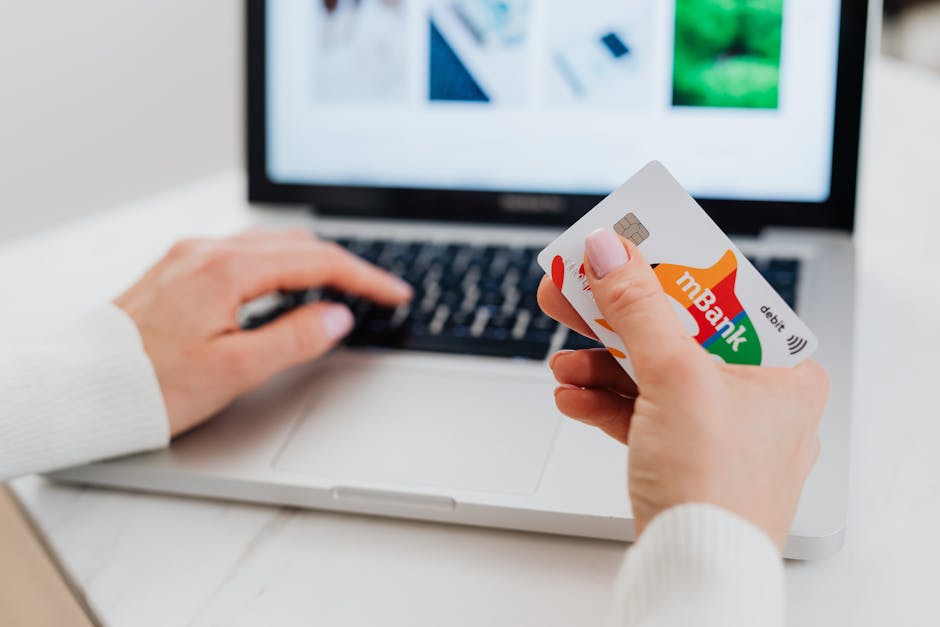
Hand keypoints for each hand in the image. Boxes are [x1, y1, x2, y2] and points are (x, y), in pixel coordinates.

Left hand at [115, 229, 411, 436]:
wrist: (82, 385)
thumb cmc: (148, 385)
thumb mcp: (234, 370)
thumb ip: (294, 338)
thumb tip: (338, 316)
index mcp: (226, 271)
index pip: (317, 263)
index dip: (365, 278)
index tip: (395, 294)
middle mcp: (208, 252)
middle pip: (298, 244)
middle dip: (346, 265)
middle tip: (379, 291)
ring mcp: (191, 256)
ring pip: (272, 244)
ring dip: (314, 261)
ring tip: (344, 288)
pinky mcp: (180, 267)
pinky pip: (245, 252)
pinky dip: (282, 264)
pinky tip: (289, 285)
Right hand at [538, 228, 828, 549]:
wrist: (695, 571)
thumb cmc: (716, 488)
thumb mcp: (675, 377)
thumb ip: (639, 307)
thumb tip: (611, 252)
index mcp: (783, 370)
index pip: (721, 297)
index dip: (668, 268)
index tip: (626, 248)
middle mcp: (756, 397)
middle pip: (675, 333)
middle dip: (616, 318)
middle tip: (575, 290)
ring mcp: (718, 429)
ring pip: (651, 374)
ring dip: (601, 366)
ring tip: (562, 362)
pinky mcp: (684, 455)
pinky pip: (641, 412)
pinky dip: (605, 402)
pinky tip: (572, 397)